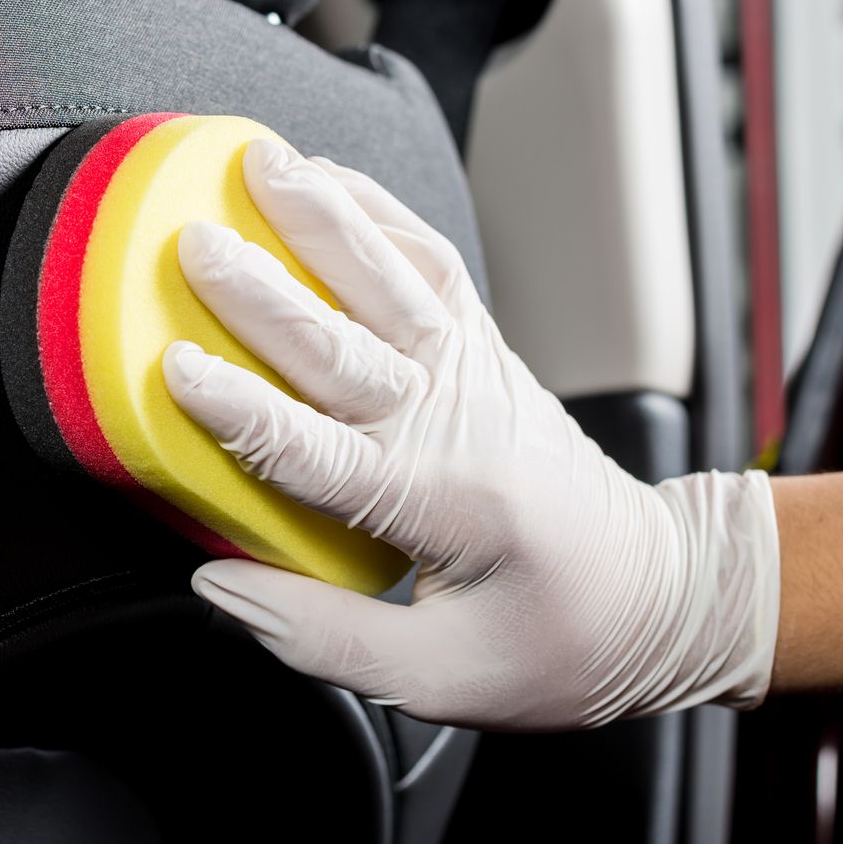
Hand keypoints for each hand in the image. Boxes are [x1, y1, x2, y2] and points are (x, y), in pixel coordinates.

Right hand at [162, 140, 779, 729]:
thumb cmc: (560, 644)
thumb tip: (219, 587)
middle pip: (343, 344)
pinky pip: (429, 265)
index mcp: (435, 505)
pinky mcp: (484, 350)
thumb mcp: (438, 679)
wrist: (665, 596)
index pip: (317, 451)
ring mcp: (474, 373)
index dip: (240, 411)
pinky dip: (378, 213)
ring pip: (391, 280)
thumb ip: (319, 634)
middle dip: (261, 291)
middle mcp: (455, 421)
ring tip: (263, 165)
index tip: (177, 370)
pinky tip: (330, 179)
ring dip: (324, 219)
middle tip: (195, 244)